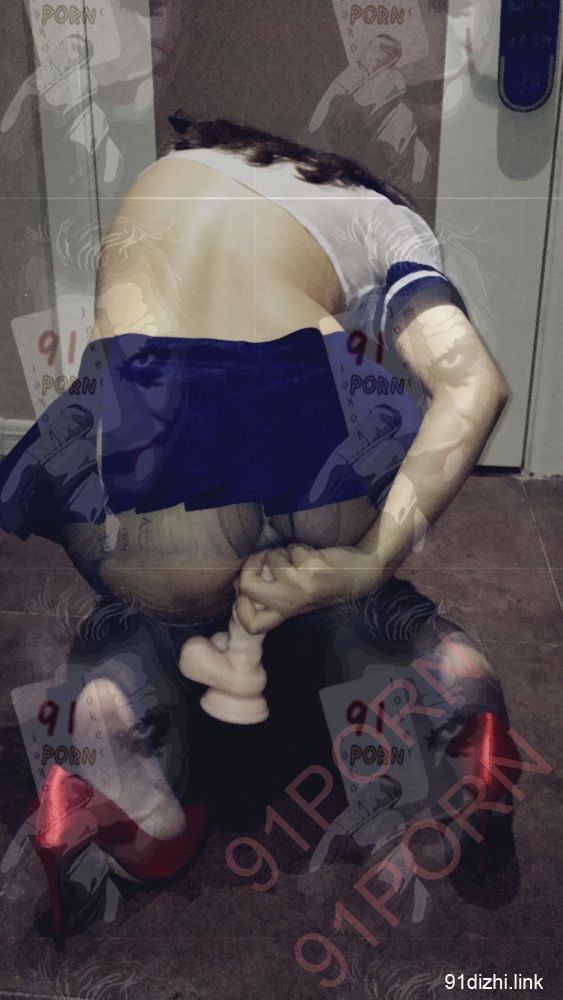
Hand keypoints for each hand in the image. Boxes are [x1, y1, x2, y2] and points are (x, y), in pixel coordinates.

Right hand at [234, 544, 380, 633]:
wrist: (360, 574)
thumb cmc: (323, 582)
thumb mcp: (297, 596)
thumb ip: (271, 593)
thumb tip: (239, 583)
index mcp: (286, 613)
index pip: (253, 625)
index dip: (239, 609)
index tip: (242, 593)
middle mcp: (290, 603)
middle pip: (248, 587)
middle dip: (251, 564)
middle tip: (264, 557)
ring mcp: (300, 586)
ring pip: (271, 558)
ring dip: (283, 551)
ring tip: (300, 558)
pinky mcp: (310, 569)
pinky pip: (291, 549)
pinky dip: (299, 547)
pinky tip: (314, 555)